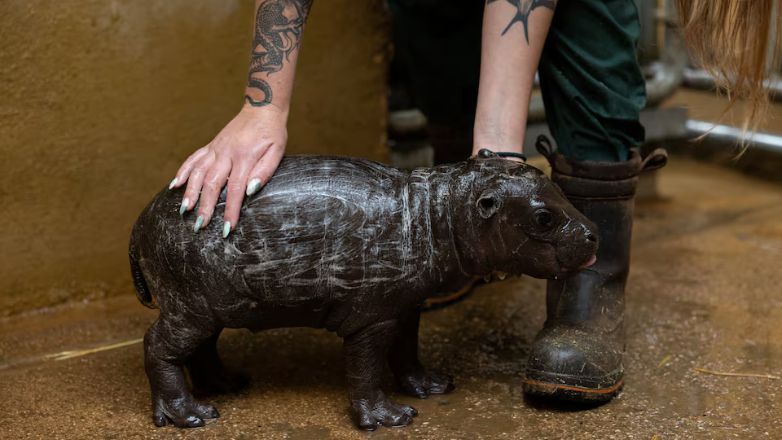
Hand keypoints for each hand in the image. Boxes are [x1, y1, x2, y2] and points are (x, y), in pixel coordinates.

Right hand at [169, 105, 286, 235]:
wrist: (262, 107)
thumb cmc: (272, 132)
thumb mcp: (277, 151)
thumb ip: (264, 171)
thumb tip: (250, 191)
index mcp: (244, 158)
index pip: (235, 190)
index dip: (230, 210)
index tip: (227, 228)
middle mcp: (226, 153)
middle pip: (211, 183)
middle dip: (205, 206)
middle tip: (200, 225)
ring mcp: (216, 148)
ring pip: (198, 172)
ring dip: (190, 192)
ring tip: (184, 209)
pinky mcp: (211, 145)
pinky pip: (193, 158)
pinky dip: (183, 171)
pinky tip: (175, 185)